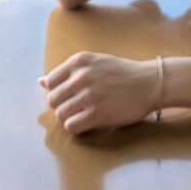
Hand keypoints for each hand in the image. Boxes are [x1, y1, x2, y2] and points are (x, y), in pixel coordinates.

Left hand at [40, 51, 159, 134]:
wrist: (150, 82)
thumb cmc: (122, 73)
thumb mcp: (94, 63)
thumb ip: (68, 72)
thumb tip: (40, 82)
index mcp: (79, 61)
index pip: (50, 82)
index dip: (58, 92)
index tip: (70, 96)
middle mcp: (82, 76)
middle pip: (52, 100)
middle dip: (62, 107)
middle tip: (77, 108)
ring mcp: (89, 95)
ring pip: (61, 115)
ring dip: (70, 118)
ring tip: (84, 116)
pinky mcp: (98, 113)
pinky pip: (72, 126)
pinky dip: (77, 128)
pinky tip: (88, 123)